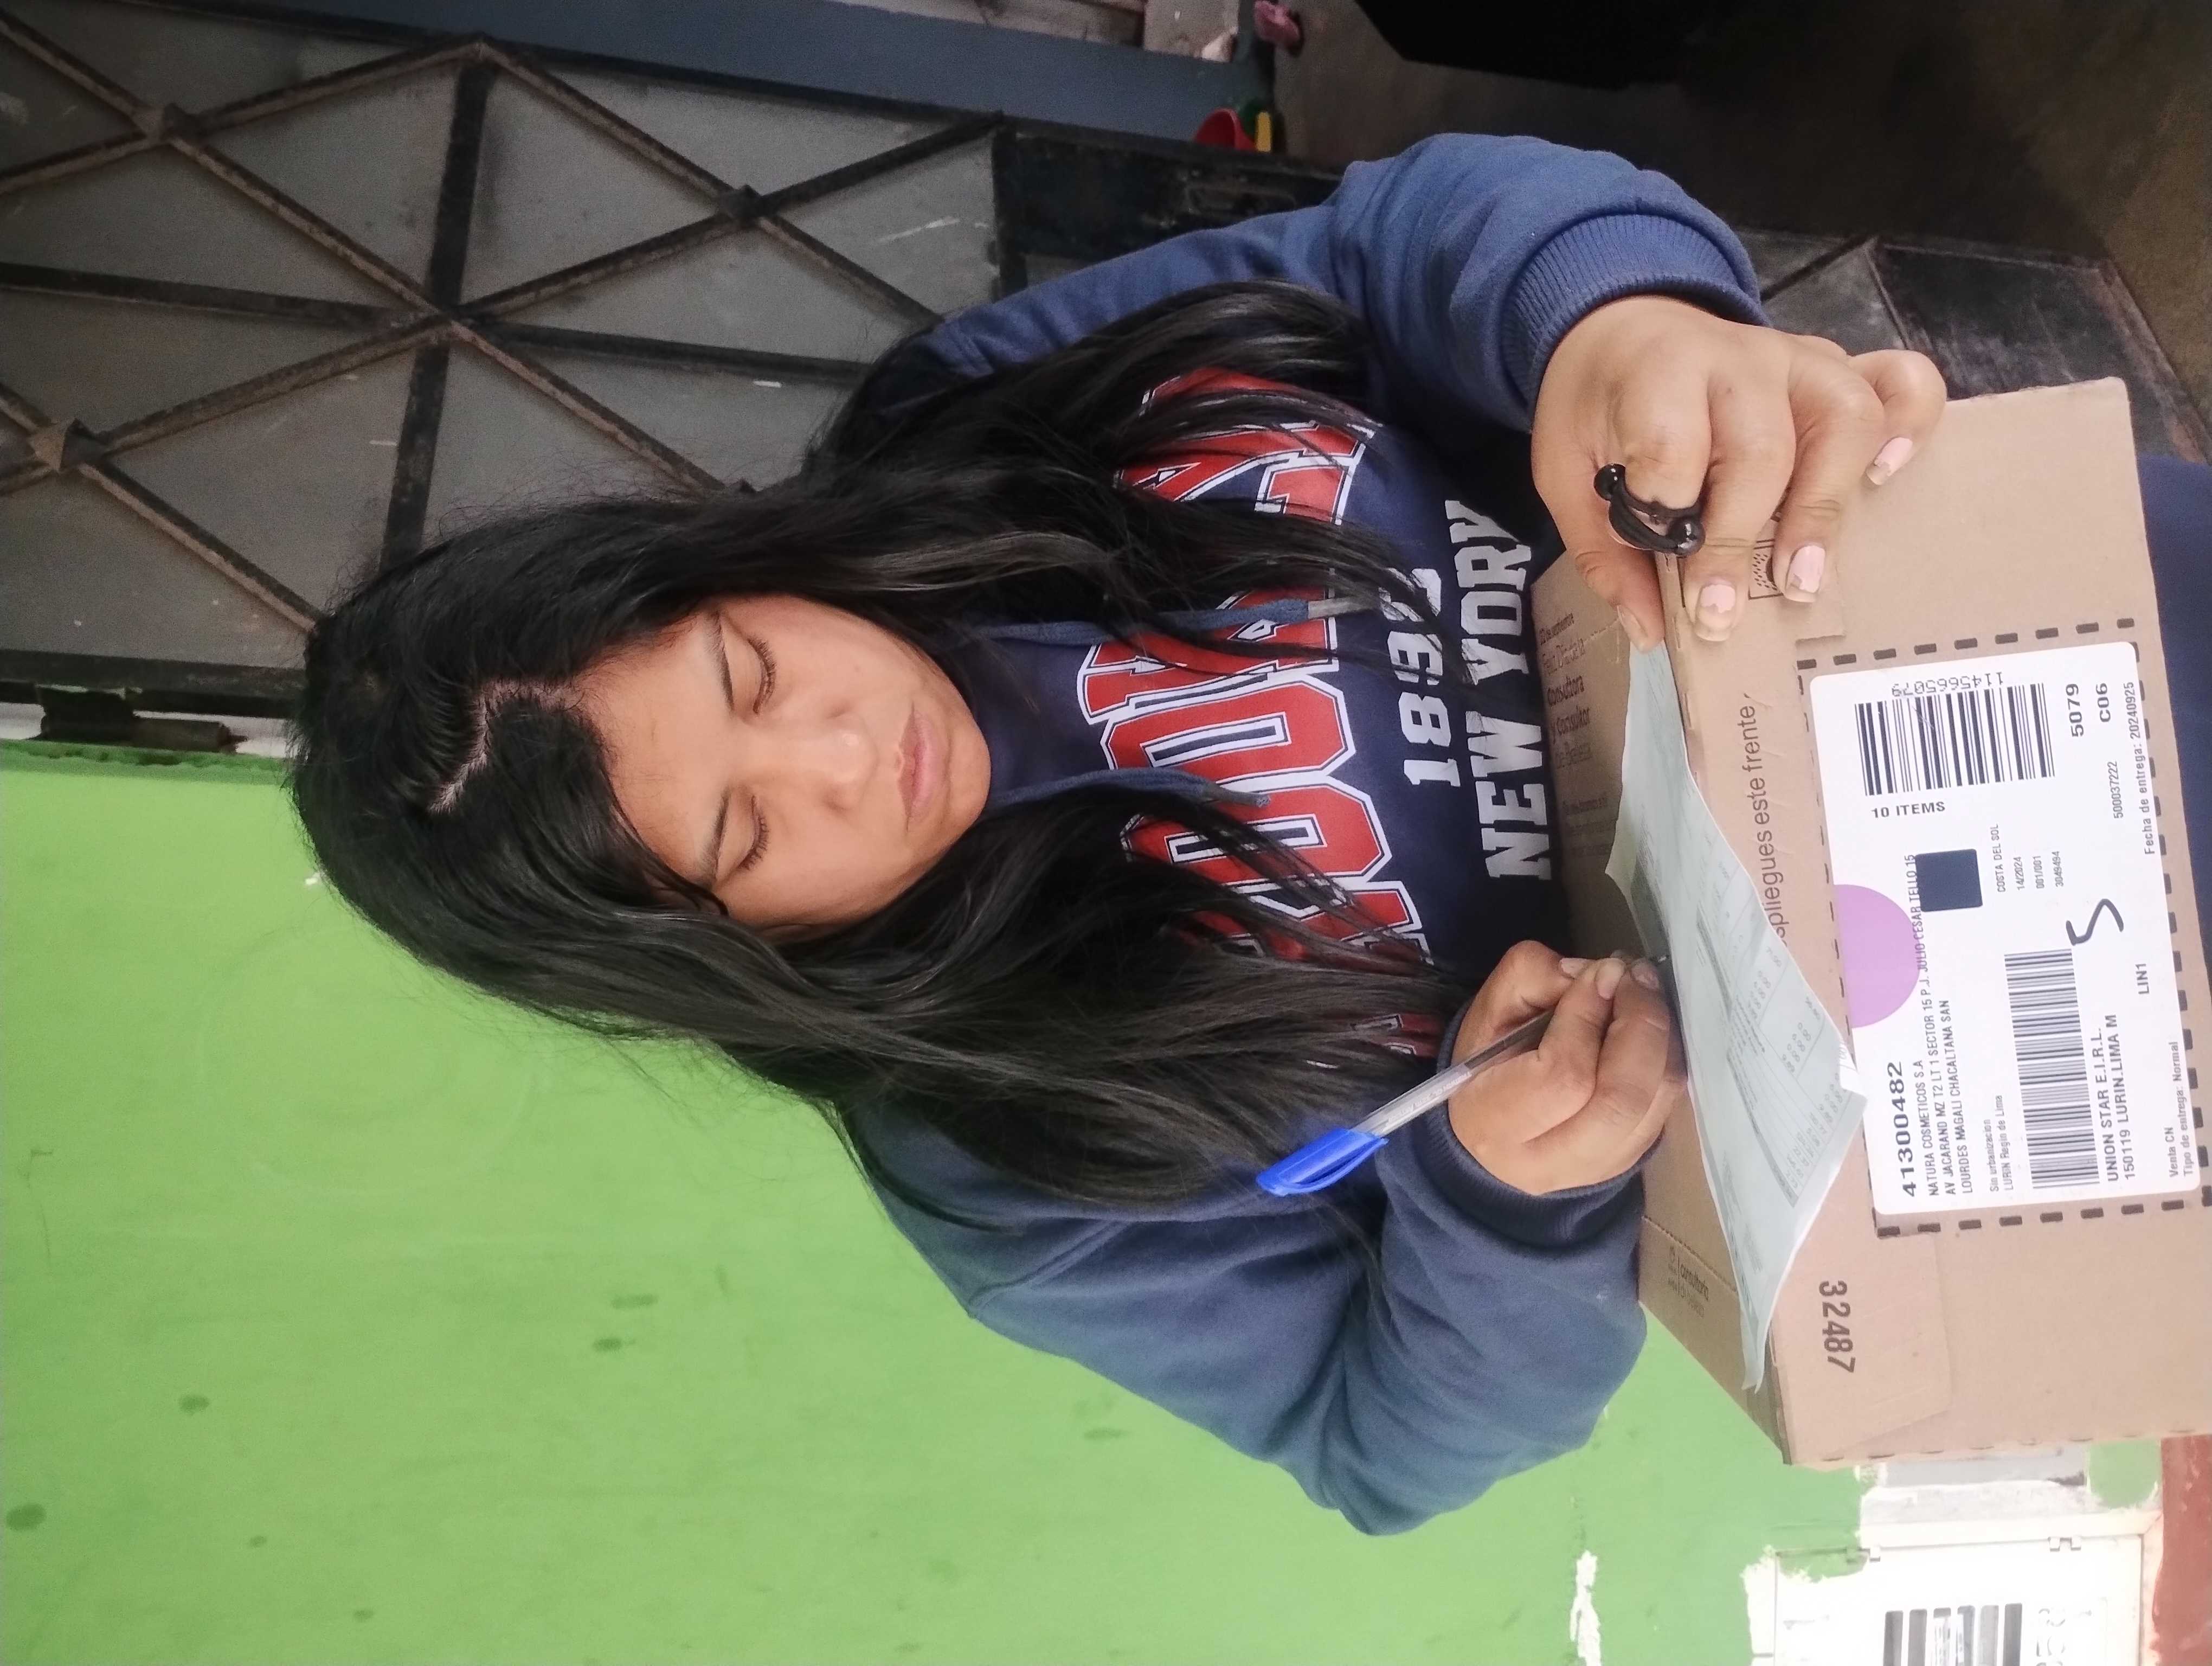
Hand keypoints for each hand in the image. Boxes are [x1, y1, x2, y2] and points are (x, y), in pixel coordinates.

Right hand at [1447, 942, 1684, 1194]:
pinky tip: (1647, 1031)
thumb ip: (1536, 977)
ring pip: (1654, 1104)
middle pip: (1621, 1099)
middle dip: (1640, 1025)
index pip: (1563, 1076)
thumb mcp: (1488, 1008)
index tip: (1600, 973)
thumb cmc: (1484, 1064)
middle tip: (1634, 978)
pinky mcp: (1627, 1162)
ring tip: (1642, 995)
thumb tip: (1601, 976)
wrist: (1487, 1131)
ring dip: (1660, 1039)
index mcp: (1494, 1122)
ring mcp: (1595, 1170)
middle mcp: (1548, 1161)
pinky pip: (1667, 1108)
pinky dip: (1666, 1059)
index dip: (1588, 1017)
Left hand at [1531, 295, 1946, 645]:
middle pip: (1761, 449)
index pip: (1672, 445)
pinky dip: (1910, 426)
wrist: (1624, 328)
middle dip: (1742, 541)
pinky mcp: (1838, 367)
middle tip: (1723, 614)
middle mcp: (1737, 357)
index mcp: (1658, 371)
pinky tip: (1886, 481)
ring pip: (1843, 419)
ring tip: (1800, 578)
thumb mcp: (1565, 471)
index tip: (1671, 584)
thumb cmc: (1600, 408)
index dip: (1670, 519)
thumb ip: (1602, 549)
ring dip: (1825, 507)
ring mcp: (1797, 358)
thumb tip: (1648, 629)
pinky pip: (1901, 380)